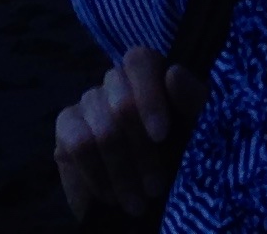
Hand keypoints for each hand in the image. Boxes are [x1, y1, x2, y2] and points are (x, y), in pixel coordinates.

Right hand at [53, 45, 206, 222]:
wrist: (150, 204)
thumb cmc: (181, 162)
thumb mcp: (200, 135)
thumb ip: (194, 103)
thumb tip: (174, 73)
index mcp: (152, 76)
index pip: (140, 61)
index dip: (149, 97)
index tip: (161, 136)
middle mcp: (117, 82)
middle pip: (121, 102)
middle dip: (142, 152)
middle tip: (155, 187)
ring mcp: (88, 102)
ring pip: (102, 130)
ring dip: (123, 173)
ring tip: (138, 202)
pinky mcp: (66, 127)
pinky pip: (77, 144)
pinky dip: (98, 176)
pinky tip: (111, 197)